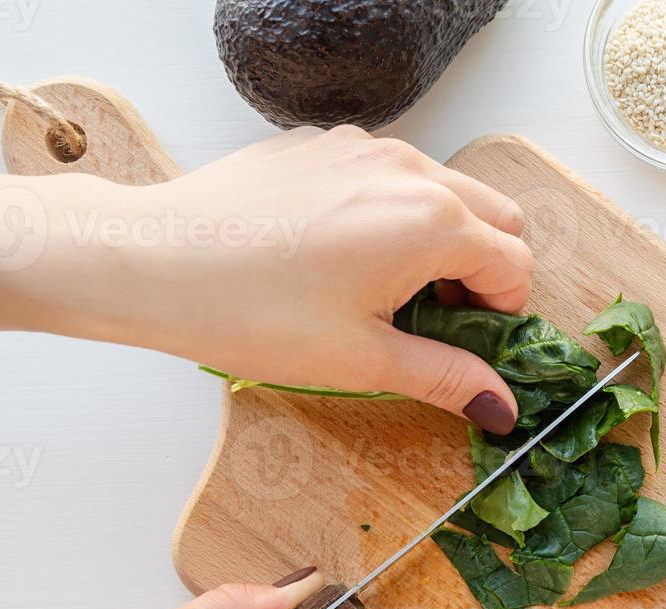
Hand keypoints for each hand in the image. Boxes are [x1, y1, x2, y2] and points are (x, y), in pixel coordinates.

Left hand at [81, 128, 532, 433]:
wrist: (150, 259)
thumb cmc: (251, 313)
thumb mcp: (361, 361)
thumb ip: (445, 377)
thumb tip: (501, 407)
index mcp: (432, 223)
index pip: (515, 264)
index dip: (502, 315)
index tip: (464, 345)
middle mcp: (409, 170)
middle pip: (495, 217)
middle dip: (483, 269)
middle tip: (434, 319)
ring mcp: (363, 147)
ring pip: (443, 188)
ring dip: (440, 238)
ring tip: (384, 290)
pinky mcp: (322, 144)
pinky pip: (387, 174)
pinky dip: (390, 212)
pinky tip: (336, 256)